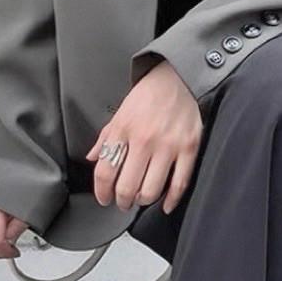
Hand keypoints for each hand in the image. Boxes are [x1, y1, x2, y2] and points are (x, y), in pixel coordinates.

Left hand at [85, 58, 202, 214]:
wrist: (178, 76)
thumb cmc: (149, 94)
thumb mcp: (121, 112)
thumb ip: (106, 137)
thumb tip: (92, 158)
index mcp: (124, 129)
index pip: (105, 172)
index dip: (101, 192)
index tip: (104, 198)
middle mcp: (144, 139)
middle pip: (127, 187)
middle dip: (122, 201)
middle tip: (123, 201)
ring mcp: (168, 145)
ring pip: (151, 191)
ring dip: (143, 201)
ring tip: (142, 197)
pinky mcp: (189, 147)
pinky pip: (179, 184)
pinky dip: (171, 200)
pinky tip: (165, 203)